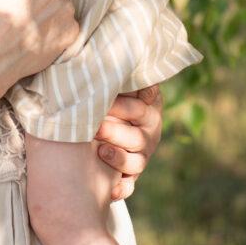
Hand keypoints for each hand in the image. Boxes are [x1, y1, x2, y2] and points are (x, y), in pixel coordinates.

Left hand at [95, 85, 162, 200]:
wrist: (100, 125)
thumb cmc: (106, 99)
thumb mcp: (115, 86)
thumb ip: (119, 77)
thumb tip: (118, 54)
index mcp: (148, 108)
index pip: (143, 105)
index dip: (126, 105)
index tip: (109, 101)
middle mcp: (148, 133)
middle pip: (137, 134)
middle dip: (116, 130)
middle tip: (96, 125)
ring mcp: (141, 156)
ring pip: (135, 161)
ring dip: (118, 157)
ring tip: (101, 151)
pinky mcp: (130, 176)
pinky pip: (129, 185)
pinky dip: (121, 189)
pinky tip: (111, 190)